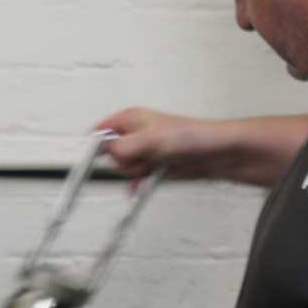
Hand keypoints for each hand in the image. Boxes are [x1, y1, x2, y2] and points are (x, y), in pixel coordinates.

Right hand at [94, 108, 219, 180]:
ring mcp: (145, 152)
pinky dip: (138, 184)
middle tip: (142, 157)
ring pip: (125, 169)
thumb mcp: (151, 139)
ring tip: (155, 163)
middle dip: (125, 161)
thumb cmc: (192, 136)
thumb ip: (124, 146)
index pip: (100, 132)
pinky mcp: (155, 167)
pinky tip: (139, 188)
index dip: (95, 145)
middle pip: (110, 155)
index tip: (89, 160)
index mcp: (130, 119)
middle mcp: (135, 135)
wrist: (218, 154)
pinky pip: (137, 179)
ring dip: (137, 171)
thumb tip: (107, 151)